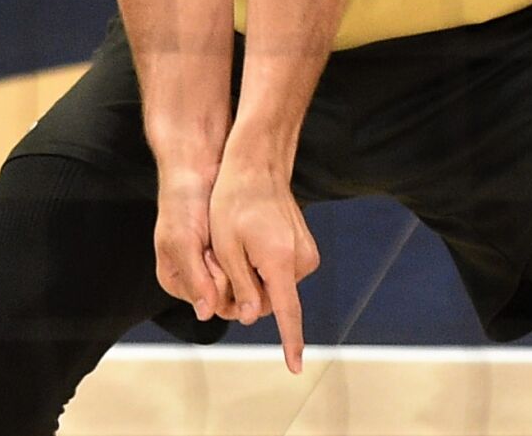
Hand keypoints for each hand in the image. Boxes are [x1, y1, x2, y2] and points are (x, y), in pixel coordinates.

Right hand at [154, 163, 234, 321]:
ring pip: (241, 279)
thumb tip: (205, 313)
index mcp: (176, 280)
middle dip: (231, 272)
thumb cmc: (182, 200)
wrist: (199, 166)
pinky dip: (249, 250)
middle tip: (219, 245)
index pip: (209, 304)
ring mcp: (215, 262)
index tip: (212, 258)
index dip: (219, 284)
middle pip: (228, 295)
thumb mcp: (182, 241)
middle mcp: (196, 276)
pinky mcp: (232, 248)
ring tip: (230, 236)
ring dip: (242, 261)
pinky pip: (248, 261)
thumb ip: (194, 278)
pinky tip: (246, 235)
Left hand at [209, 156, 319, 373]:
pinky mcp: (304, 245)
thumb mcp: (226, 247)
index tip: (295, 367)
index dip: (290, 342)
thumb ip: (240, 287)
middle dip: (249, 292)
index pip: (287, 313)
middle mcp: (300, 258)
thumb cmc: (234, 200)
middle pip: (273, 299)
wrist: (257, 164)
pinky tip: (250, 240)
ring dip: (255, 277)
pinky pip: (281, 270)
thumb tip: (251, 318)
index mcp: (280, 261)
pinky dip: (263, 265)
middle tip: (227, 259)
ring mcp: (305, 251)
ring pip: (276, 285)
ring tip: (239, 245)